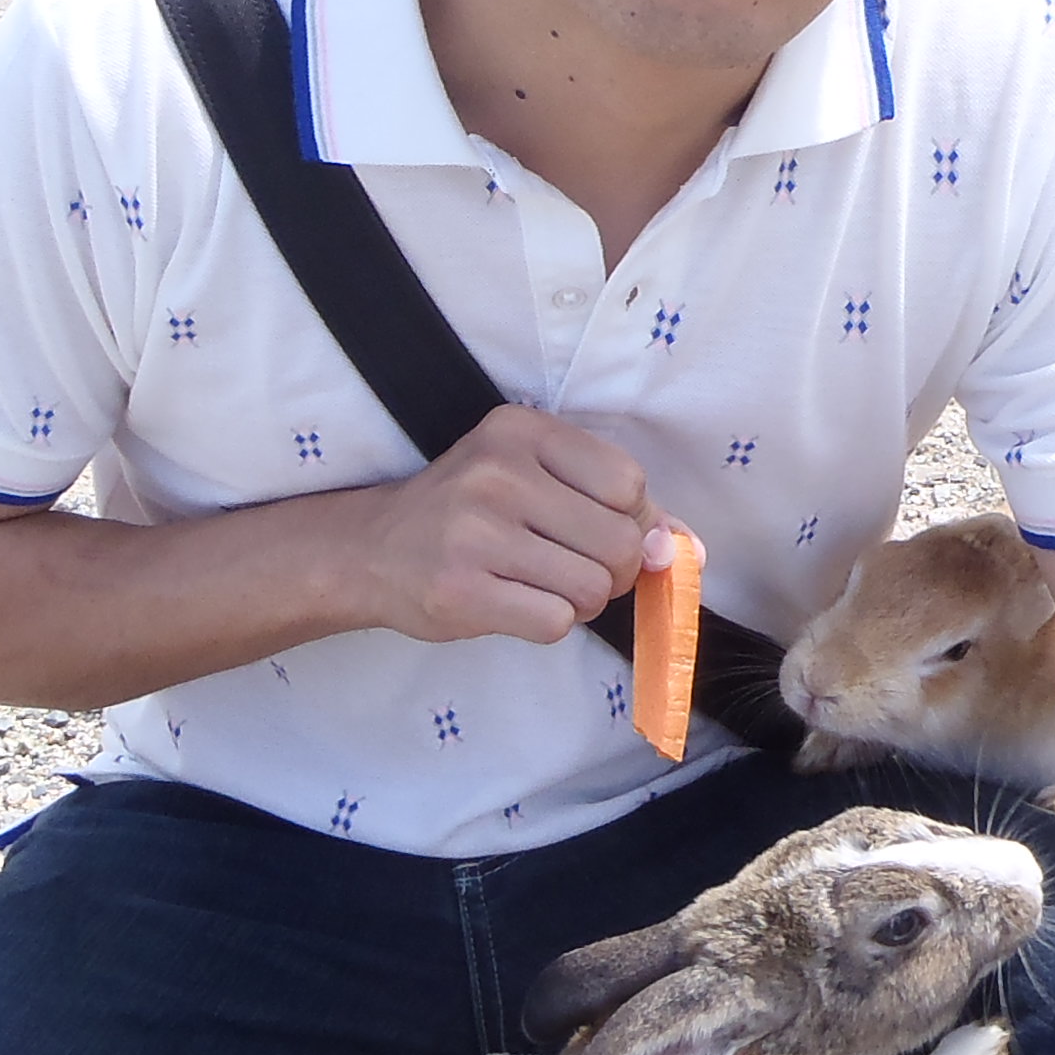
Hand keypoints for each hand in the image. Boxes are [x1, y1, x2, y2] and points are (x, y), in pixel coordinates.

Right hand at [356, 405, 662, 646]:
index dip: (631, 519)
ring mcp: (475, 534)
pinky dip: (548, 622)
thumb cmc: (468, 513)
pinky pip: (555, 622)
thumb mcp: (534, 478)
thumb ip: (613, 504)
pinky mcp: (461, 592)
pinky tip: (513, 603)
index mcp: (521, 431)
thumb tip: (684, 549)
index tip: (594, 528)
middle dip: (614, 570)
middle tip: (572, 567)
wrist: (370, 550)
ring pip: (593, 589)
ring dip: (580, 601)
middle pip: (621, 542)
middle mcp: (498, 473)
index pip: (629, 483)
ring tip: (539, 584)